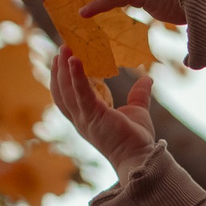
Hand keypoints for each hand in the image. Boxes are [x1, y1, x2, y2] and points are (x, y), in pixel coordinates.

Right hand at [50, 51, 156, 178]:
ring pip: (66, 91)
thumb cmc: (136, 139)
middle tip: (62, 48)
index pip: (67, 96)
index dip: (62, 78)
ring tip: (64, 49)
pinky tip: (75, 60)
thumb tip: (147, 78)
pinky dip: (76, 76)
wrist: (140, 157)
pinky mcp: (93, 117)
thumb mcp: (137, 110)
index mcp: (86, 118)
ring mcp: (84, 119)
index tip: (63, 59)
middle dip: (58, 70)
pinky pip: (81, 93)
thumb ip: (139, 95)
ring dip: (63, 69)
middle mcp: (80, 119)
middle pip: (61, 92)